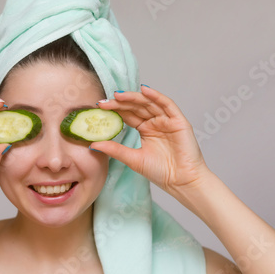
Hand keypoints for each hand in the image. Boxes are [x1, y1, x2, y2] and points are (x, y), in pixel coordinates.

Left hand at [91, 85, 210, 193]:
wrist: (181, 182)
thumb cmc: (161, 172)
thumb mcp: (132, 159)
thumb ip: (114, 149)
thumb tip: (93, 144)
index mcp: (145, 129)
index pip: (128, 115)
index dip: (115, 110)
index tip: (99, 107)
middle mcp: (156, 122)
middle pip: (136, 107)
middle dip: (120, 103)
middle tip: (104, 102)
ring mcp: (167, 120)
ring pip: (149, 103)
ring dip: (134, 97)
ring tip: (118, 95)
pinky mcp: (178, 121)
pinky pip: (167, 105)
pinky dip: (156, 96)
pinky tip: (144, 91)